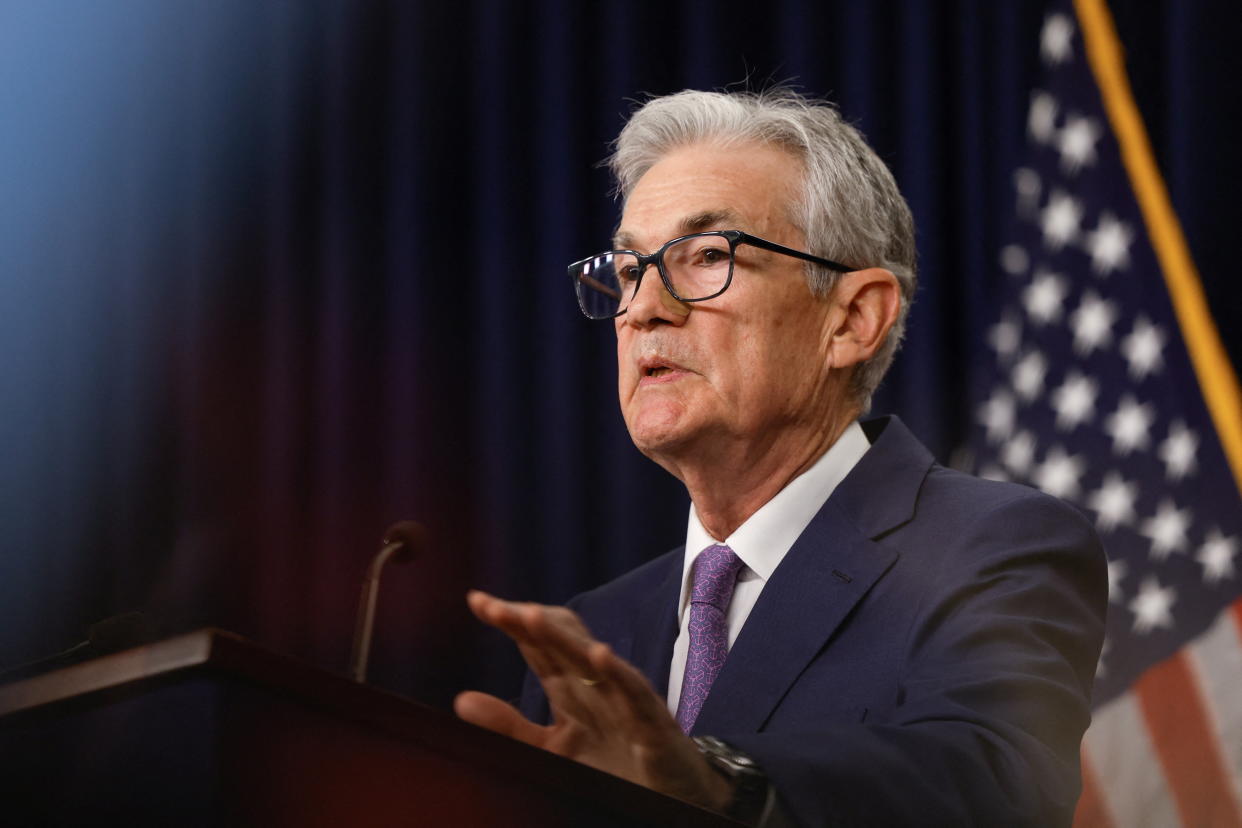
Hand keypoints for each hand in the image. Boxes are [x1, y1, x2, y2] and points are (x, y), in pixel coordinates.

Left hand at [454, 590, 732, 812]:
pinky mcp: (651, 721)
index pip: (537, 645)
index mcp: (571, 688)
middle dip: (529, 622)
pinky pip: (635, 691)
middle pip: (560, 642)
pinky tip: (600, 655)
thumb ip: (510, 726)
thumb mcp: (552, 748)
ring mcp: (625, 699)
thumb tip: (460, 700)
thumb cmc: (616, 764)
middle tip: (495, 607)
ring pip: (593, 659)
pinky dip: (619, 672)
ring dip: (565, 638)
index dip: (510, 622)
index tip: (477, 601)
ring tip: (534, 618)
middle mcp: (596, 684)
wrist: (673, 795)